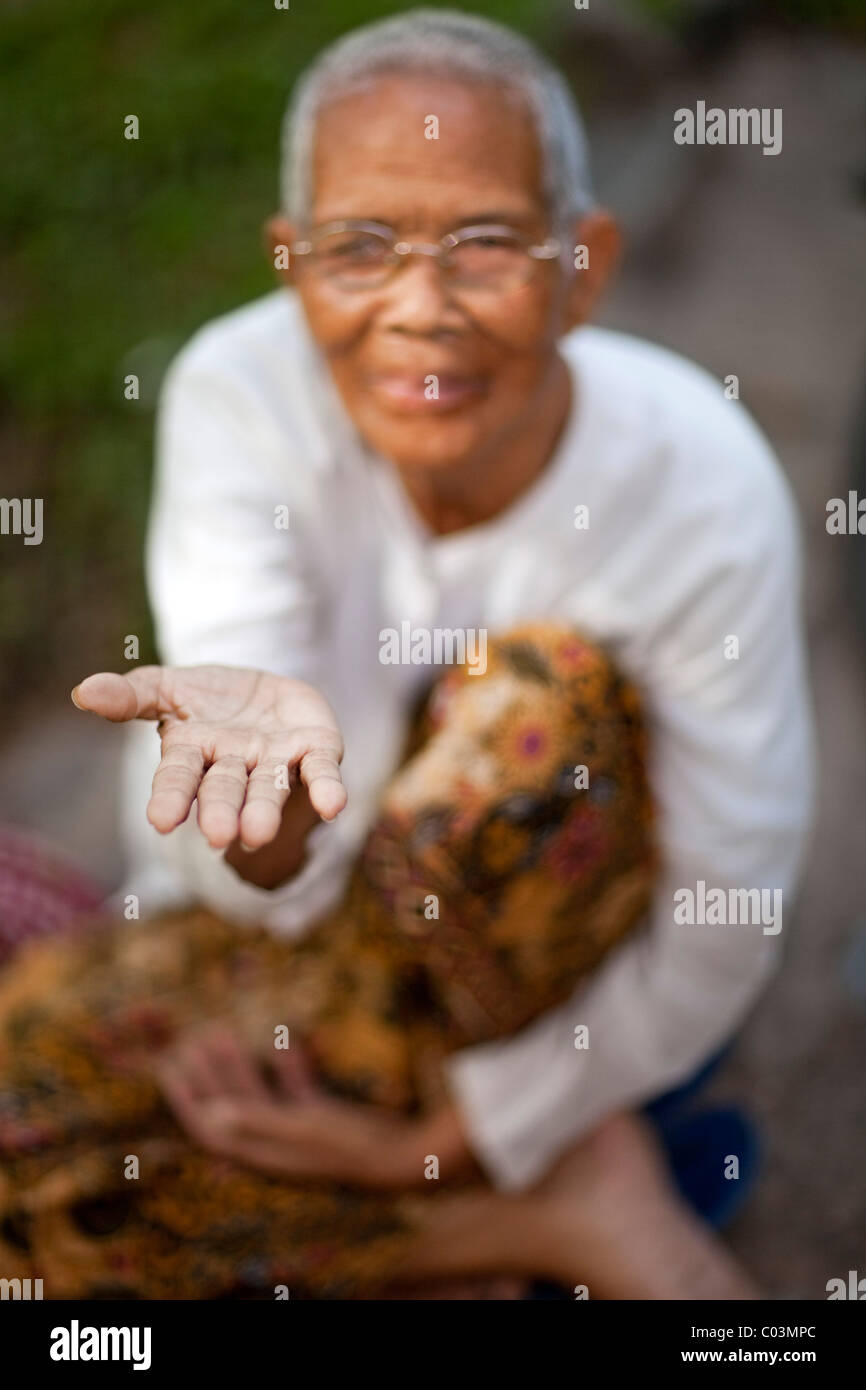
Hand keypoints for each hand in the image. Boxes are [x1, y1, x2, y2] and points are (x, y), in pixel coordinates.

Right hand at [71, 664, 345, 850]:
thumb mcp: (167, 688)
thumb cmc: (208, 700)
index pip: (179, 777)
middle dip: (222, 811)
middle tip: (221, 837)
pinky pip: (320, 771)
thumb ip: (131, 696)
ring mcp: (274, 761)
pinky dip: (326, 789)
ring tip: (260, 834)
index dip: (171, 798)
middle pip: (225, 789)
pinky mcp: (314, 749)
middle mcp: (234, 765)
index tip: (162, 821)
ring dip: (265, 810)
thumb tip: (82, 692)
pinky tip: (334, 805)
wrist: (267, 692)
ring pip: (269, 788)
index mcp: (194, 752)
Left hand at [154, 1024, 429, 1188]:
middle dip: (207, 1073)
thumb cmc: (350, 1146)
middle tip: (190, 1037)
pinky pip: (294, 1088)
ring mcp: (297, 1131)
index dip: (185, 1099)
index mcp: (262, 1152)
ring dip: (238, 1064)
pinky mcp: (321, 1118)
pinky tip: (281, 1036)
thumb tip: (211, 1112)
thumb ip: (257, 1120)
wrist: (402, 1156)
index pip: (210, 1129)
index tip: (168, 1065)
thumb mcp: (302, 1128)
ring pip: (258, 1094)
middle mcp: (273, 1143)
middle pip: (228, 1107)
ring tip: (221, 1028)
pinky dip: (284, 1064)